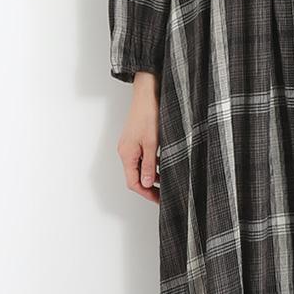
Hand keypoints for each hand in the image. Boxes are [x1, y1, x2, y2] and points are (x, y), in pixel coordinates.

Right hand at [118, 73, 160, 203]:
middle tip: (165, 195)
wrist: (147, 93)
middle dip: (150, 187)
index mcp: (127, 154)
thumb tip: (147, 184)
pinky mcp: (136, 139)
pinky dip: (153, 165)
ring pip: (140, 167)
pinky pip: (143, 158)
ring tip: (168, 182)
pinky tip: (165, 165)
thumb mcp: (152, 143)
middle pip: (135, 177)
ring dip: (153, 176)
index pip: (133, 182)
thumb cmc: (148, 115)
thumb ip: (149, 165)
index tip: (159, 200)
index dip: (146, 193)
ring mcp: (130, 145)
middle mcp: (125, 151)